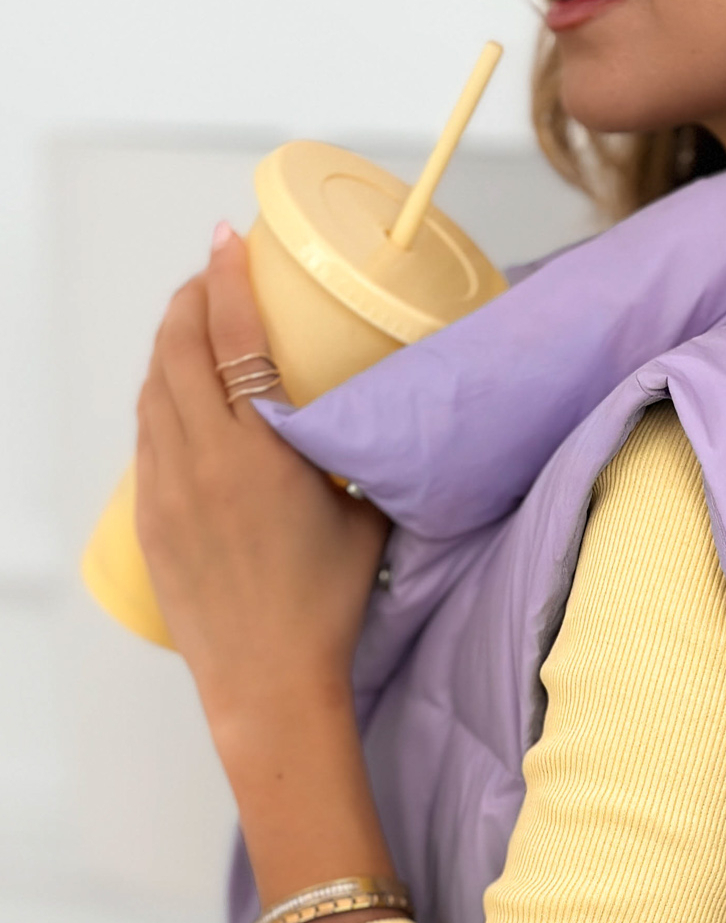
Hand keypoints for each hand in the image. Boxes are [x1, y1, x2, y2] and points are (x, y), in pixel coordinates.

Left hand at [135, 221, 388, 758]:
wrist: (269, 681)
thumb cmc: (326, 610)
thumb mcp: (365, 523)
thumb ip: (361, 467)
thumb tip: (381, 431)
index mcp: (260, 450)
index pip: (233, 337)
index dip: (228, 279)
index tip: (228, 241)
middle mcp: (203, 458)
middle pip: (177, 348)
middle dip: (189, 300)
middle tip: (212, 279)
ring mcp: (168, 487)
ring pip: (153, 388)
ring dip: (169, 346)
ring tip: (192, 328)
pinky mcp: (152, 517)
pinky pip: (146, 436)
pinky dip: (159, 398)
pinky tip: (177, 397)